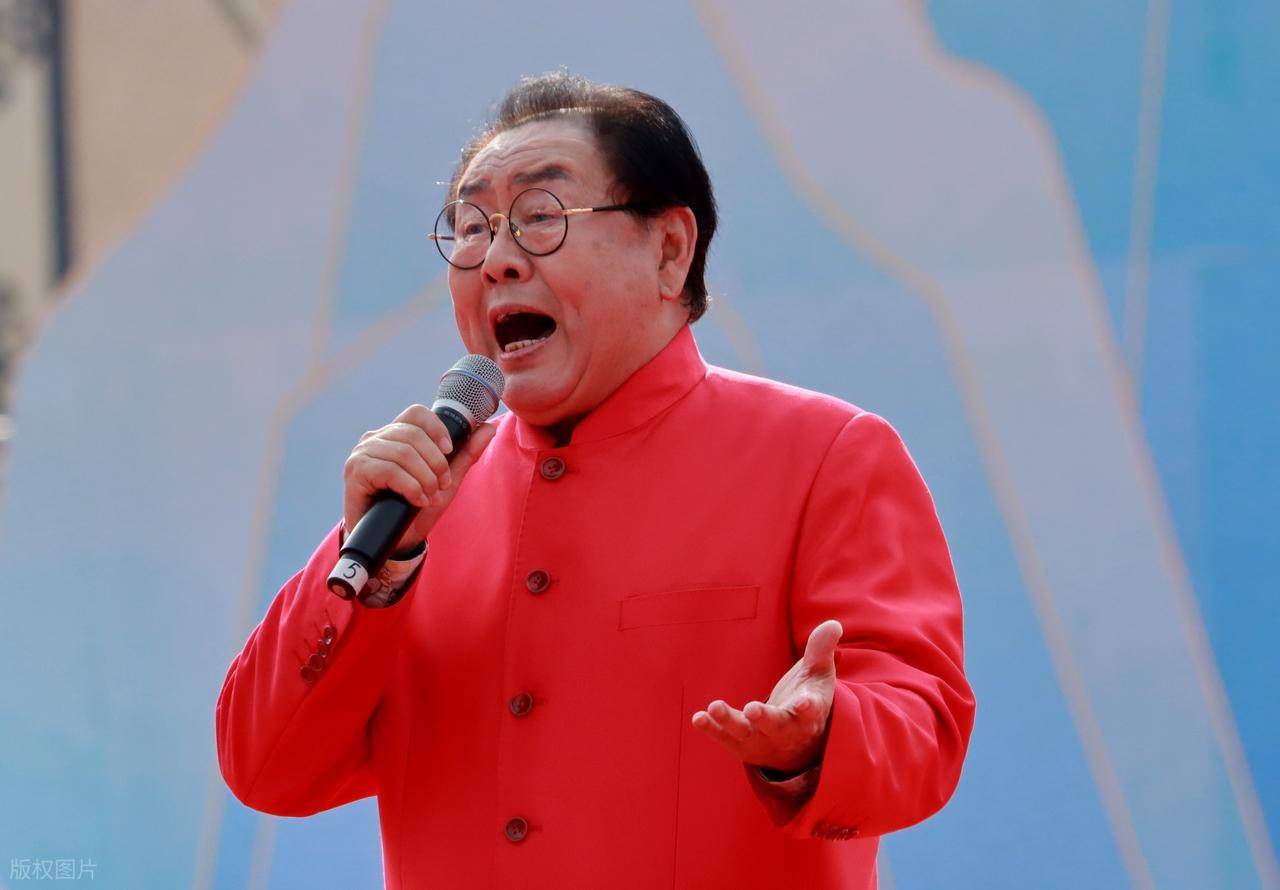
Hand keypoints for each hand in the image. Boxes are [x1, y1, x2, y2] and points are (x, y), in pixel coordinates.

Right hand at [343, 404, 497, 550]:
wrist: (394, 542)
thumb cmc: (417, 508)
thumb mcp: (447, 480)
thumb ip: (466, 453)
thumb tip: (489, 428)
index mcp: (396, 434)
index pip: (416, 413)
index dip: (436, 428)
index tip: (449, 450)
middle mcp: (376, 438)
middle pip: (414, 434)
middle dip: (436, 462)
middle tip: (442, 485)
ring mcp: (363, 453)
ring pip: (404, 453)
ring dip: (425, 478)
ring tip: (429, 496)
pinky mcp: (355, 471)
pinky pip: (389, 470)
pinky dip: (410, 487)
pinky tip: (417, 500)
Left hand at [692, 619, 842, 773]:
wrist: (801, 746)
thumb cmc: (809, 700)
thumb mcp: (818, 675)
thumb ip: (821, 650)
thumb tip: (833, 624)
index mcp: (810, 714)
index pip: (811, 711)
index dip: (807, 707)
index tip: (803, 702)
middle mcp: (787, 732)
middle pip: (776, 726)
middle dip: (765, 718)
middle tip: (752, 709)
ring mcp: (764, 741)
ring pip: (747, 734)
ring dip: (730, 722)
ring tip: (715, 707)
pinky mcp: (744, 746)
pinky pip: (726, 739)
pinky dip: (712, 729)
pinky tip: (698, 718)